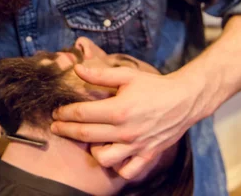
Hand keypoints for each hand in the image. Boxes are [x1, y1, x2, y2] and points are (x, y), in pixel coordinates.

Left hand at [51, 64, 202, 179]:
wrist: (184, 100)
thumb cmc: (153, 86)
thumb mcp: (127, 75)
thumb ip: (100, 74)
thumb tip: (77, 68)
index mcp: (119, 109)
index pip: (81, 114)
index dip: (64, 113)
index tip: (56, 112)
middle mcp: (126, 131)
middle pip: (86, 135)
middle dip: (65, 130)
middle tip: (55, 126)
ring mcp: (137, 146)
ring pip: (104, 159)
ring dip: (92, 150)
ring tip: (89, 140)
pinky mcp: (148, 155)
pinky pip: (127, 171)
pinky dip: (118, 167)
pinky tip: (112, 154)